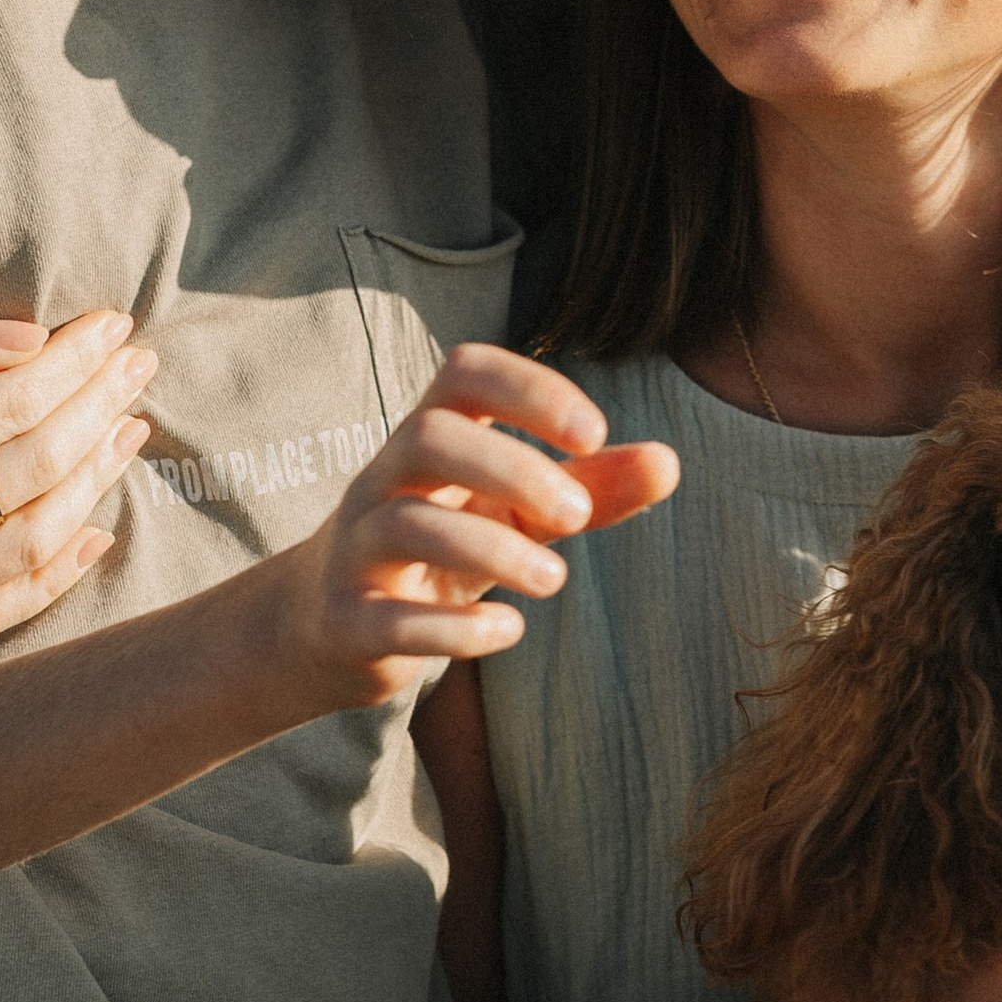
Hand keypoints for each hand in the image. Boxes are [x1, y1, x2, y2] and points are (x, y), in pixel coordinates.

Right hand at [0, 306, 153, 654]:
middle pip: (36, 463)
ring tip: (131, 427)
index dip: (74, 360)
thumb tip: (25, 338)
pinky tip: (101, 532)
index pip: (12, 402)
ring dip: (96, 479)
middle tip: (140, 362)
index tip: (114, 324)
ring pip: (37, 536)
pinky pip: (5, 611)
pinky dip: (62, 573)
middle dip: (99, 404)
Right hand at [279, 344, 677, 716]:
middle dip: (512, 468)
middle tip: (577, 518)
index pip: (465, 373)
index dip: (530, 388)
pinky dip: (455, 627)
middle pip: (429, 436)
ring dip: (495, 549)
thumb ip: (591, 487)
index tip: (593, 431)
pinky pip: (391, 618)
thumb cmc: (443, 547)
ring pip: (408, 524)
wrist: (330, 628)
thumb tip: (670, 462)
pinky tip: (509, 629)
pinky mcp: (347, 621)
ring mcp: (356, 550)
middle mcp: (384, 480)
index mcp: (430, 438)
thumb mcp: (515, 511)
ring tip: (555, 578)